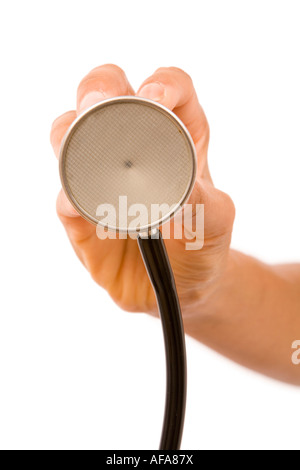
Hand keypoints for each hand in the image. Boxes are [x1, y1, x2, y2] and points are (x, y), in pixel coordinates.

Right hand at [50, 64, 234, 316]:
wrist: (181, 285)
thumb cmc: (202, 242)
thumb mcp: (216, 221)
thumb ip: (204, 205)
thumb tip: (176, 193)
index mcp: (177, 135)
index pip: (169, 89)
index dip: (162, 83)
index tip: (156, 98)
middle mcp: (132, 146)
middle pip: (106, 93)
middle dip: (99, 88)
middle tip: (99, 103)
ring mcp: (99, 177)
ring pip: (68, 135)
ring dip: (68, 132)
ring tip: (77, 146)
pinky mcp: (80, 215)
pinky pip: (64, 198)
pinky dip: (67, 196)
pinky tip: (75, 202)